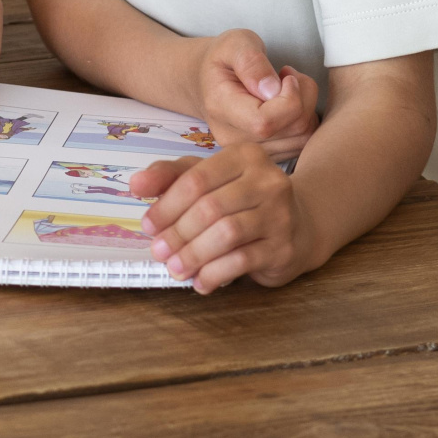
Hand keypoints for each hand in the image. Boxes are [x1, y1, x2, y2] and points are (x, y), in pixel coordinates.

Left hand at [132, 144, 322, 292]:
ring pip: (226, 234)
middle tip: (159, 251)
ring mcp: (280, 214)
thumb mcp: (210, 178)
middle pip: (209, 207)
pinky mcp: (284, 247)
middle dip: (177, 233)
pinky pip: (242, 261)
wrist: (301, 224)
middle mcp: (267, 181)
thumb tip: (136, 184)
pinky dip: (215, 273)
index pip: (196, 179)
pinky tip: (200, 281)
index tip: (148, 224)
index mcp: (244, 156)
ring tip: (175, 268)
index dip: (167, 205)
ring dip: (193, 255)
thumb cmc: (245, 199)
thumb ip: (172, 177)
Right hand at [196, 31, 318, 160]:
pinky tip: (289, 105)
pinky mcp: (265, 154)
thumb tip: (273, 89)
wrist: (207, 82)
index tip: (286, 76)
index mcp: (221, 108)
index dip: (289, 98)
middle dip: (303, 97)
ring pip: (302, 137)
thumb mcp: (235, 44)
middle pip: (291, 129)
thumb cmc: (223, 59)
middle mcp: (232, 137)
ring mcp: (248, 150)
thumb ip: (252, 62)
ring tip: (287, 89)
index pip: (265, 122)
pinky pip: (302, 143)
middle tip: (288, 76)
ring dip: (307, 108)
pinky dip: (305, 120)